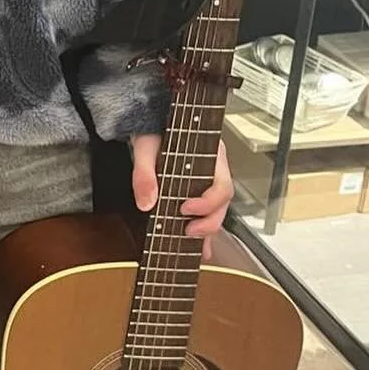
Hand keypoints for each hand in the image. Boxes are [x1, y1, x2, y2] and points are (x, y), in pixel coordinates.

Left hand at [131, 133, 234, 262]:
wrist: (151, 121)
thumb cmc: (154, 128)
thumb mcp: (145, 146)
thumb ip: (145, 173)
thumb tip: (146, 203)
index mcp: (211, 154)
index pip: (221, 185)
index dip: (207, 203)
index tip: (185, 209)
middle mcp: (215, 168)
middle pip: (223, 203)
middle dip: (209, 222)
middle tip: (189, 231)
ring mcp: (210, 180)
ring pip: (218, 210)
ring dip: (207, 229)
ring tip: (195, 246)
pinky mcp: (199, 190)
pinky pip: (207, 211)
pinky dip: (204, 230)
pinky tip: (200, 248)